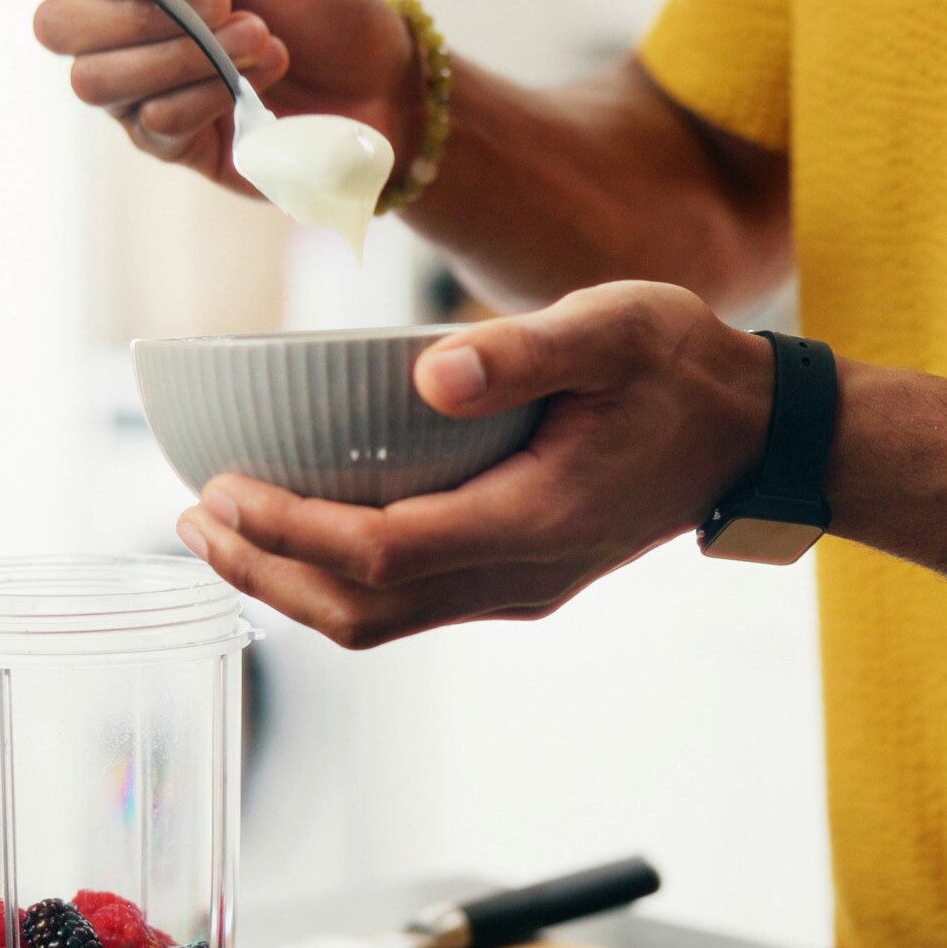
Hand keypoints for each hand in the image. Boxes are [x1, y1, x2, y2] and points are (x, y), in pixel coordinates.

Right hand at [34, 0, 417, 189]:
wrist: (383, 81)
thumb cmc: (323, 3)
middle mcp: (123, 33)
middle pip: (58, 27)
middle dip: (137, 12)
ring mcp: (142, 94)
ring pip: (98, 82)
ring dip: (183, 53)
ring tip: (259, 37)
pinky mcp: (173, 146)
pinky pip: (153, 124)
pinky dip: (207, 95)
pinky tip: (259, 85)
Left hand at [175, 282, 775, 647]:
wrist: (757, 434)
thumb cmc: (685, 368)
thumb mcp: (617, 327)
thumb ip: (523, 350)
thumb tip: (427, 375)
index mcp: (536, 520)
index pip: (383, 551)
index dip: (292, 530)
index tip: (222, 488)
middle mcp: (522, 575)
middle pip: (362, 608)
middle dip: (264, 571)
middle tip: (189, 519)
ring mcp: (521, 586)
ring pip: (381, 620)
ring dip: (291, 587)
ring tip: (220, 535)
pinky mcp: (520, 576)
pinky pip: (409, 603)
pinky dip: (338, 582)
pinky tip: (299, 536)